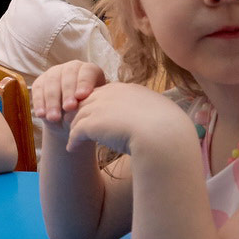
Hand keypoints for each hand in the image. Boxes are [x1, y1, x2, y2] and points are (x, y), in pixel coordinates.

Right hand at [32, 61, 110, 123]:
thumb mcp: (92, 107)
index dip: (84, 83)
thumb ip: (91, 102)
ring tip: (54, 117)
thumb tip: (85, 104)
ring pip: (51, 83)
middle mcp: (71, 68)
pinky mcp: (40, 82)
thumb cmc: (86, 112)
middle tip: (69, 107)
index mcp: (89, 71)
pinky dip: (39, 103)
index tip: (81, 96)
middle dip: (68, 92)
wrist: (69, 120)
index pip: (87, 72)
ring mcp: (54, 73)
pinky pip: (38, 90)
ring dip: (52, 101)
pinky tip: (41, 115)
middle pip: (68, 76)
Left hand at [60, 81, 196, 158]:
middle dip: (78, 112)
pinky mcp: (92, 123)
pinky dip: (72, 140)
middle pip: (86, 101)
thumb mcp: (159, 113)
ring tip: (71, 138)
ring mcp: (99, 107)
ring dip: (73, 127)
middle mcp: (110, 94)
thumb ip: (149, 111)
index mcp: (127, 90)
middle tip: (73, 125)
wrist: (162, 135)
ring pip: (77, 116)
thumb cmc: (167, 129)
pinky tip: (71, 148)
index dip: (97, 105)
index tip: (95, 116)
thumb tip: (154, 119)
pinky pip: (75, 131)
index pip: (103, 94)